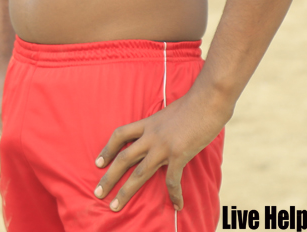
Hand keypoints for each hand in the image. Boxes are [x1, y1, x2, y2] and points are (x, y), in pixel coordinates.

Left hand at [93, 89, 228, 212]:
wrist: (208, 99)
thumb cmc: (194, 104)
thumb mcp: (169, 113)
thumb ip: (162, 126)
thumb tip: (164, 135)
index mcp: (148, 123)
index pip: (120, 135)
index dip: (107, 149)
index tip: (98, 163)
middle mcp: (151, 135)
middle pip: (123, 158)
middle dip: (109, 177)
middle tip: (98, 192)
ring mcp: (163, 146)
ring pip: (139, 173)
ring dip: (126, 191)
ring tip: (115, 206)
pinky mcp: (179, 154)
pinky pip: (172, 180)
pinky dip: (174, 194)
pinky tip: (178, 205)